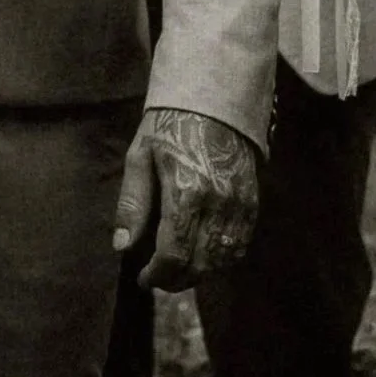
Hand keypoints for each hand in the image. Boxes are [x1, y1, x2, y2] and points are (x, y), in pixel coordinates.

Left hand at [113, 105, 259, 289]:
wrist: (213, 97)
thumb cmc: (169, 124)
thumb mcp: (140, 156)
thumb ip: (133, 204)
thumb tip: (122, 246)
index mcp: (186, 192)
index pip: (174, 255)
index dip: (157, 275)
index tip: (143, 278)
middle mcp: (218, 203)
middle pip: (200, 265)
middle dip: (176, 279)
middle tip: (158, 277)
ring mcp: (240, 204)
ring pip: (223, 260)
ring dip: (200, 273)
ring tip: (178, 268)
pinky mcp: (253, 200)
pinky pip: (241, 244)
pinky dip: (222, 259)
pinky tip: (203, 254)